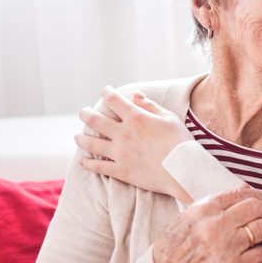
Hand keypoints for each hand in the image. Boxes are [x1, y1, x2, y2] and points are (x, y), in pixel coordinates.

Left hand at [75, 86, 193, 201]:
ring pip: (91, 144)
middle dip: (86, 114)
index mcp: (136, 118)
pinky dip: (88, 164)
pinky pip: (99, 167)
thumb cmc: (181, 142)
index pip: (114, 100)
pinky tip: (83, 162)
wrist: (184, 170)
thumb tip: (135, 95)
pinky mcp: (121, 171)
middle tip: (83, 112)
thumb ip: (150, 106)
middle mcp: (123, 133)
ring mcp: (120, 153)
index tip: (105, 91)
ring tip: (77, 136)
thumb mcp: (169, 118)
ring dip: (81, 138)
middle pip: (95, 120)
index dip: (107, 93)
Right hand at [154, 186, 261, 262]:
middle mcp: (217, 225)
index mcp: (205, 209)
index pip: (241, 194)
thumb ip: (216, 203)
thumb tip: (245, 190)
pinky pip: (260, 254)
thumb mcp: (190, 216)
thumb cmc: (175, 246)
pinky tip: (261, 250)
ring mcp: (227, 246)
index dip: (257, 195)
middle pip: (256, 208)